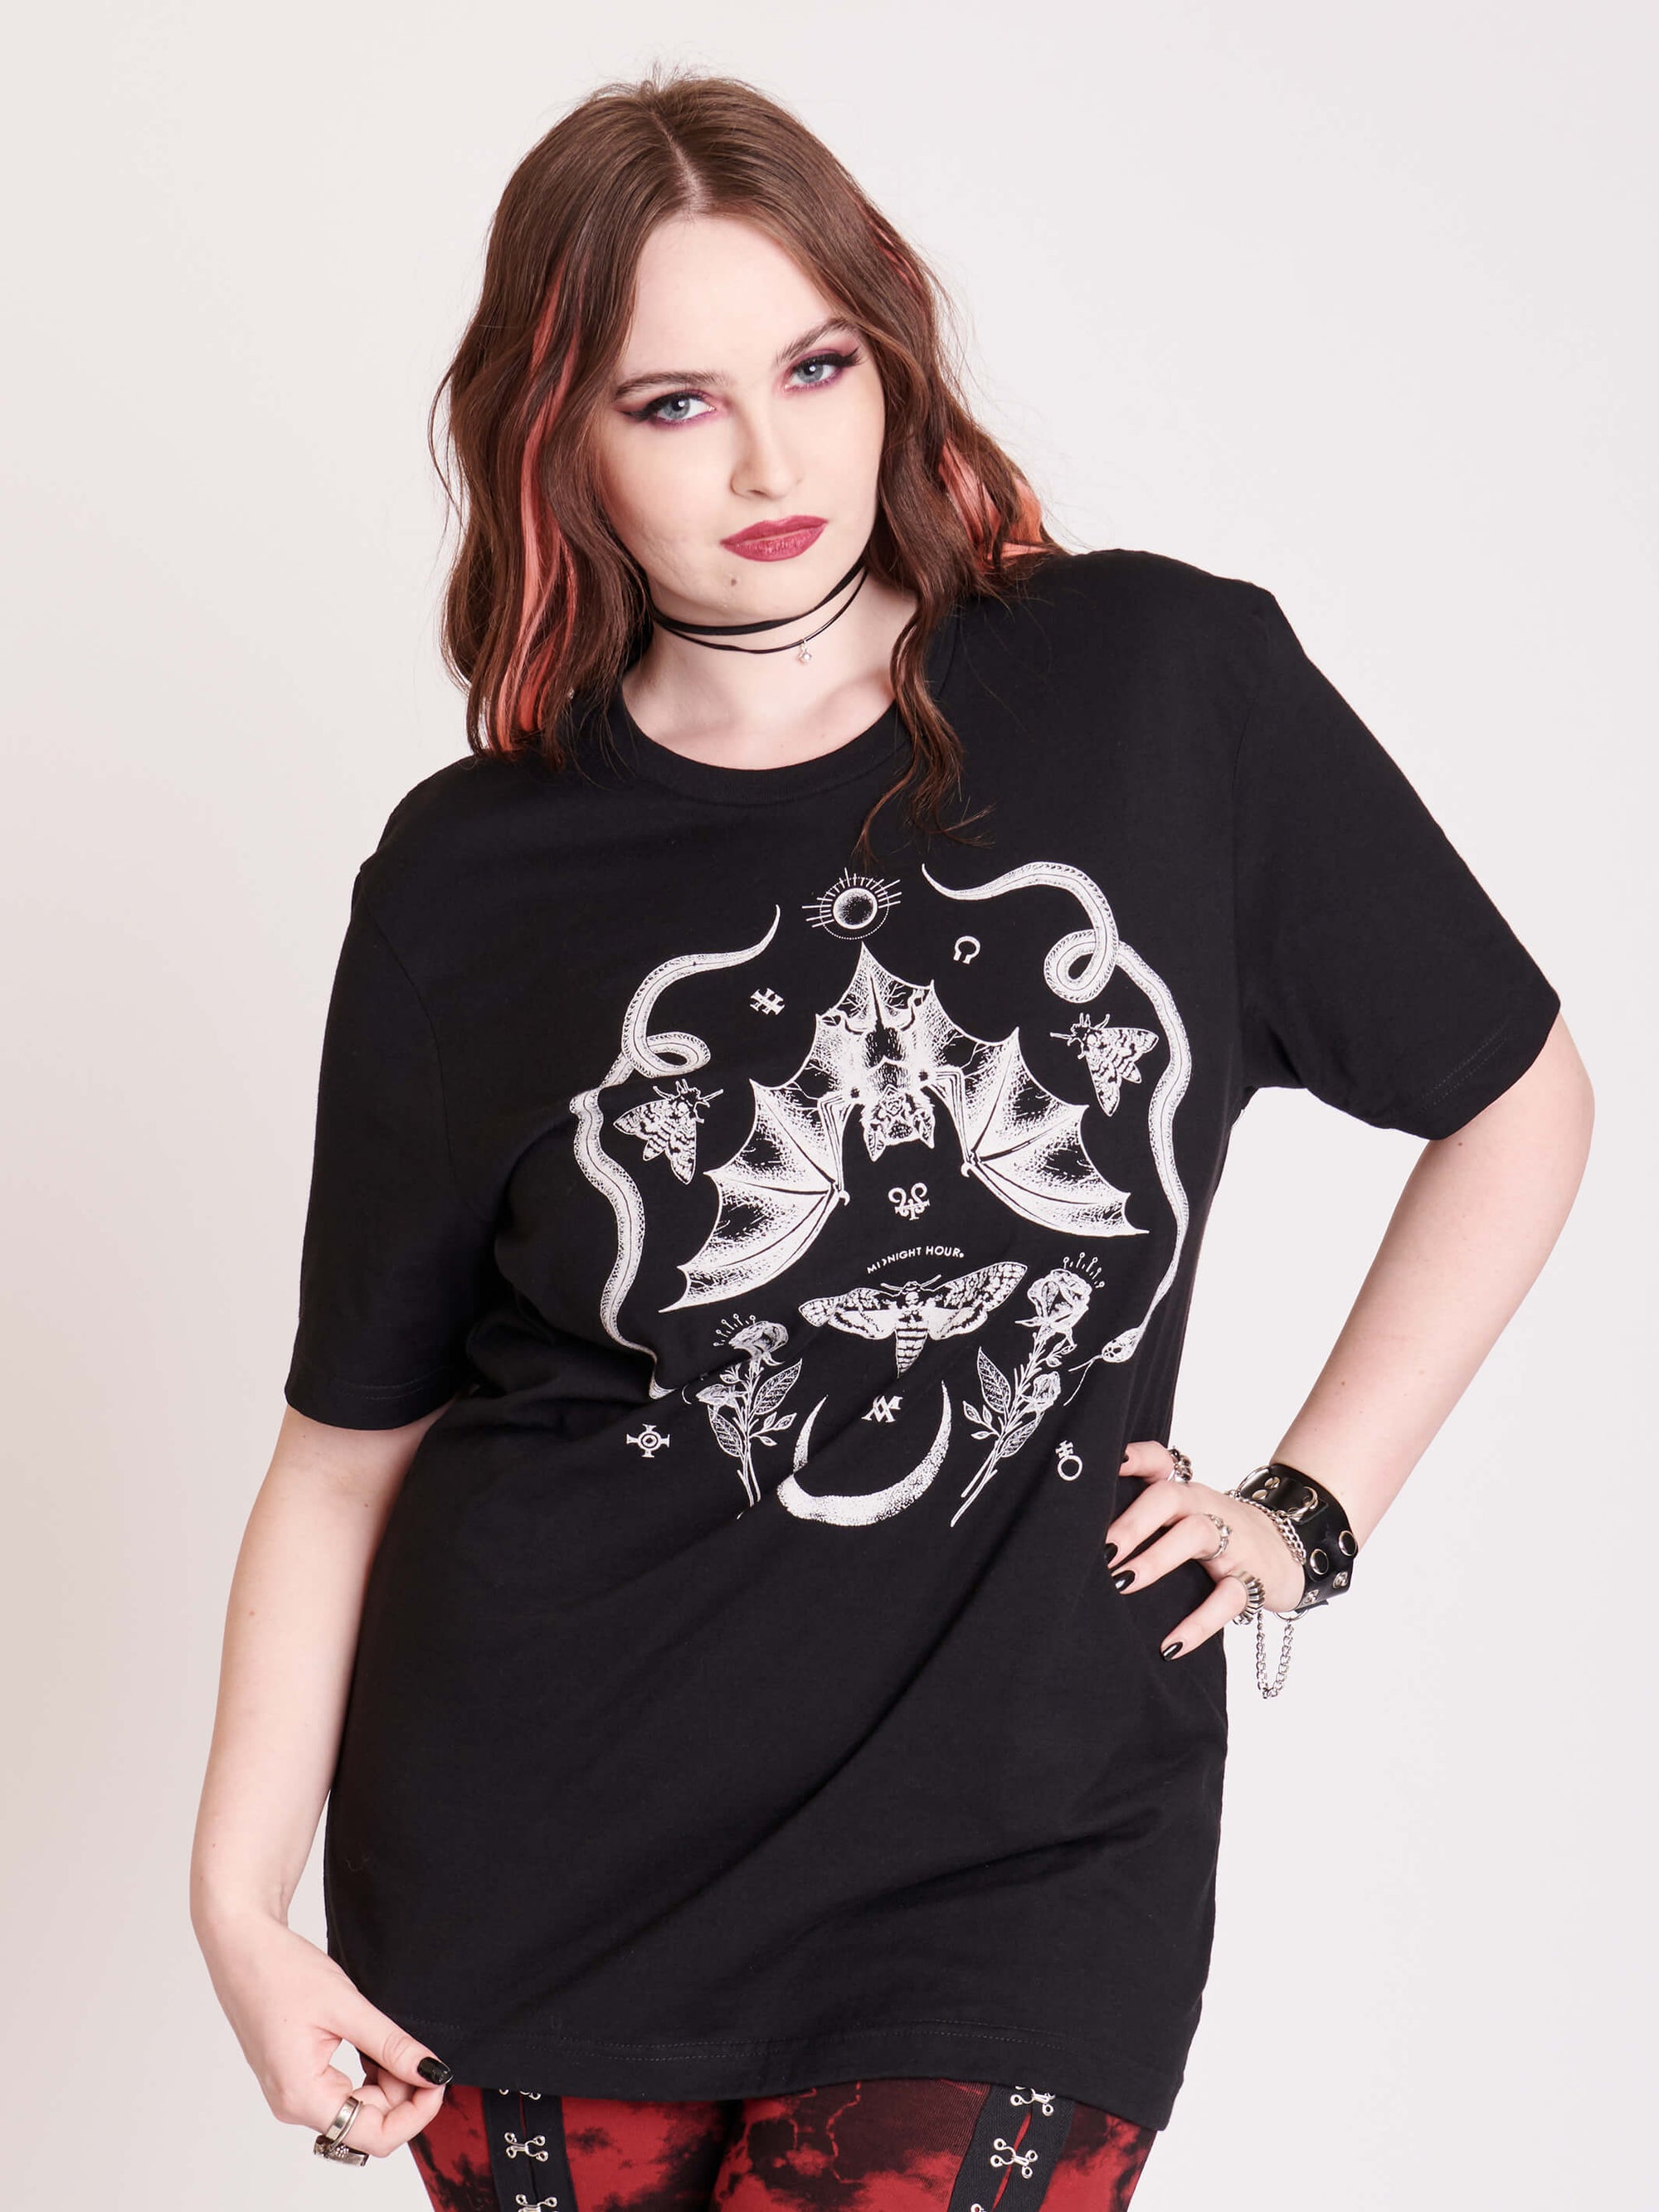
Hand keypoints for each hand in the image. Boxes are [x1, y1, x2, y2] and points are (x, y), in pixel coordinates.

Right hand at [194, 1903, 450, 2156]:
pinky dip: (367, 2075)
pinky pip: (342, 2092)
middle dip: (403, 2093)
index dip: (415, 2114)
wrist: (242, 1947)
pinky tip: (375, 2045)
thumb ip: (392, 2046)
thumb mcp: (348, 2007)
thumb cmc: (283, 1971)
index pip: (374, 2136)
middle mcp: (293, 2105)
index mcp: (301, 2096)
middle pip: (367, 2123)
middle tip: (421, 2050)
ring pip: (357, 2108)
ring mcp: (292, 2093)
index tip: (438, 2079)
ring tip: (393, 2039)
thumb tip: (433, 2073)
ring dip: (386, 2082)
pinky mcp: (295, 2077)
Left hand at [1105, 1441, 1304, 1657]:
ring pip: (1196, 1535)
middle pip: (1169, 1498)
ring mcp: (1232, 1542)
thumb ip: (1147, 1516)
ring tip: (1122, 1584)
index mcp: (1185, 1493)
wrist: (1291, 1548)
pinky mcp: (1252, 1579)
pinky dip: (1198, 1623)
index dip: (1134, 1457)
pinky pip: (1227, 1599)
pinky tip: (1170, 1645)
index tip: (1107, 1463)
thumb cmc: (1221, 1533)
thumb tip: (1081, 1539)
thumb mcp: (1188, 1516)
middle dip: (1133, 1522)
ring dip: (1156, 1559)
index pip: (1160, 1461)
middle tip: (1101, 1550)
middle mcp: (1206, 1509)